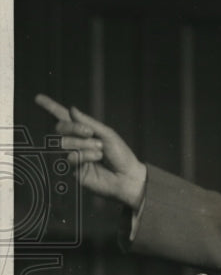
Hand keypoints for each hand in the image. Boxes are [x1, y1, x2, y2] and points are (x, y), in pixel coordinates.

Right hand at [34, 94, 146, 208]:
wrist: (127, 177)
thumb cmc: (121, 155)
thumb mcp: (107, 134)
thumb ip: (88, 122)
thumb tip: (71, 109)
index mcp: (84, 131)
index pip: (64, 117)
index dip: (51, 107)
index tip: (38, 97)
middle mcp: (76, 142)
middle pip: (60, 128)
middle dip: (74, 128)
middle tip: (91, 134)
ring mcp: (74, 156)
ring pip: (65, 143)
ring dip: (84, 144)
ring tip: (100, 151)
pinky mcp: (75, 170)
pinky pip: (71, 157)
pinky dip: (85, 155)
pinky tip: (97, 159)